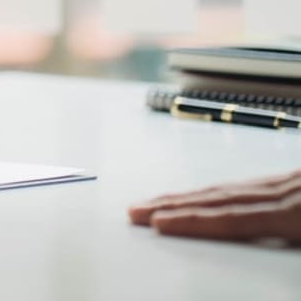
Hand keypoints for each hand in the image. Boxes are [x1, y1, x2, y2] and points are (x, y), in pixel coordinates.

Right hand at [128, 170, 300, 241]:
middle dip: (174, 204)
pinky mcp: (299, 179)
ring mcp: (293, 182)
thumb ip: (287, 241)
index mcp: (298, 214)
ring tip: (158, 201)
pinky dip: (222, 189)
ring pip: (231, 187)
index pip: (234, 218)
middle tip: (137, 210)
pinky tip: (209, 192)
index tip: (157, 222)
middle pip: (221, 199)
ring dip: (191, 196)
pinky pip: (251, 181)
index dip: (192, 220)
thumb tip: (240, 227)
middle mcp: (290, 191)